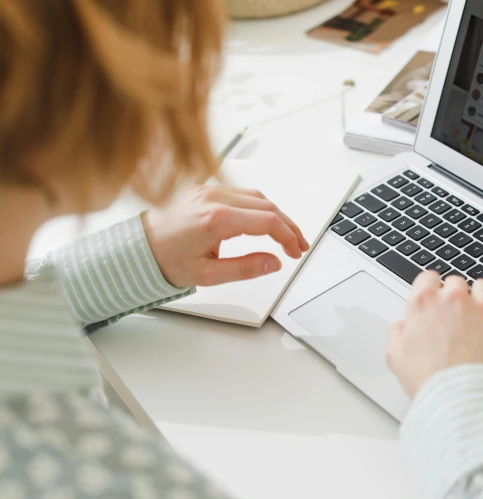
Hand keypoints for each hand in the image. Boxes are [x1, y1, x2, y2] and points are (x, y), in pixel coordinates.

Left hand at [142, 185, 308, 287]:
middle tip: (297, 246)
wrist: (136, 247)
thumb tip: (274, 262)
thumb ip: (245, 268)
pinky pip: (241, 193)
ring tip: (285, 235)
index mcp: (215, 219)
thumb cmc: (164, 260)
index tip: (295, 251)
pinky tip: (264, 221)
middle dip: (289, 227)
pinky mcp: (205, 189)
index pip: (268, 222)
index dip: (289, 237)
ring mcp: (209, 190)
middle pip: (268, 206)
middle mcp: (214, 198)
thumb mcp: (207, 275)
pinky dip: (259, 206)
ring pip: (257, 197)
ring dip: (276, 215)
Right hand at [386, 272, 482, 397]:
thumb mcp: (395, 356)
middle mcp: (454, 299)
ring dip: (480, 298)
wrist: (460, 398)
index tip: (432, 299)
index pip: (427, 277)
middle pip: (455, 282)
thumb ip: (397, 333)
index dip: (429, 289)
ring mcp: (482, 310)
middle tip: (452, 316)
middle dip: (453, 296)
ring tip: (477, 316)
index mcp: (425, 302)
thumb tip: (403, 327)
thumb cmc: (428, 379)